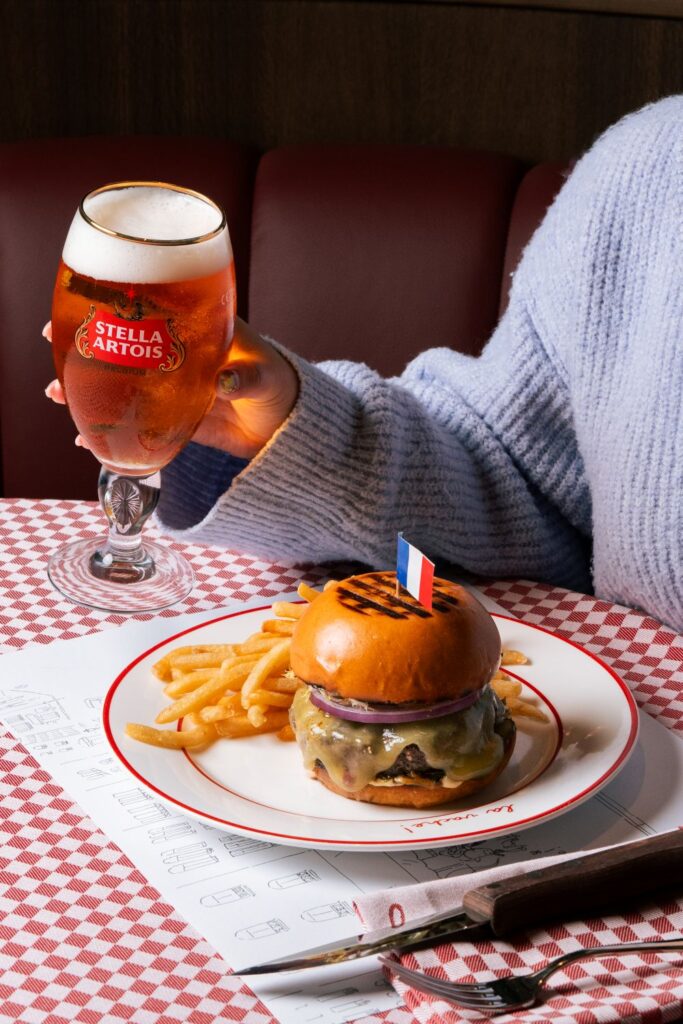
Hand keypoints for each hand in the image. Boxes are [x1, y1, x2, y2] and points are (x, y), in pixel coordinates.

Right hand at [43, 317, 298, 458]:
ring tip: (58, 396)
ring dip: (91, 390)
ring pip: (122, 383)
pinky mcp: (174, 417)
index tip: (76, 308)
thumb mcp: (265, 379)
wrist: (288, 428)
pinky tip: (88, 441)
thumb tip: (223, 383)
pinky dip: (114, 430)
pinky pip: (135, 420)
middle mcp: (178, 353)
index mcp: (199, 327)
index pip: (148, 309)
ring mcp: (172, 385)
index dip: (110, 306)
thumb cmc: (280, 387)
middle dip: (88, 349)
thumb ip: (245, 379)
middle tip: (55, 352)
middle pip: (124, 346)